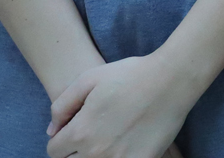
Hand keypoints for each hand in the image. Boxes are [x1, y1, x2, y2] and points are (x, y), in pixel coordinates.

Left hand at [46, 54, 198, 157]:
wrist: (171, 80)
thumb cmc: (131, 75)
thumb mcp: (89, 79)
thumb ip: (62, 105)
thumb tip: (52, 131)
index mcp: (81, 132)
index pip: (54, 151)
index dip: (61, 139)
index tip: (73, 130)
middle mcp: (96, 152)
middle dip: (76, 150)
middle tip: (93, 133)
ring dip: (95, 156)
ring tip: (107, 139)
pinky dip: (117, 157)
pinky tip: (125, 144)